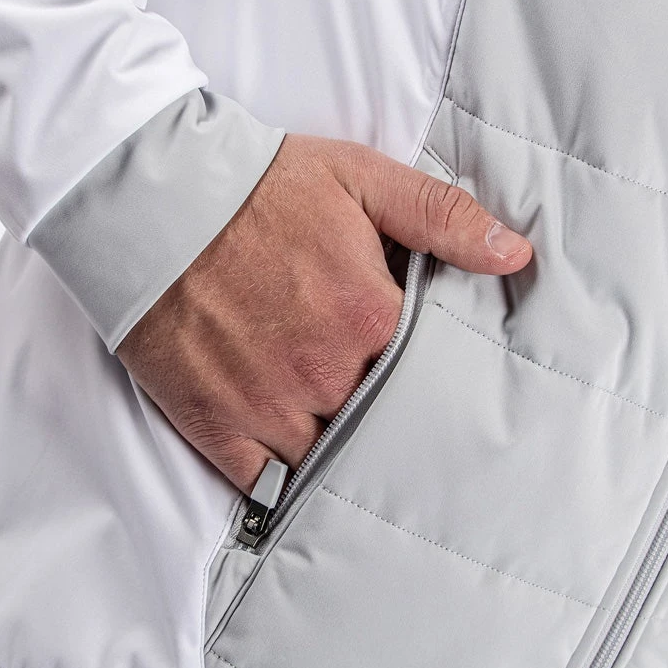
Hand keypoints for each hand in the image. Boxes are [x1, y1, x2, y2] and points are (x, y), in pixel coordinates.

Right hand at [115, 134, 531, 493]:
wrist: (152, 201)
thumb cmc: (259, 188)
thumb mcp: (362, 180)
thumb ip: (442, 218)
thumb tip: (515, 255)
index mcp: (369, 318)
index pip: (427, 372)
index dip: (428, 373)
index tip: (430, 377)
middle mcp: (325, 373)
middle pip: (379, 418)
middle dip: (387, 415)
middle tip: (398, 421)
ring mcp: (269, 407)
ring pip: (328, 457)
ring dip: (340, 452)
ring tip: (352, 450)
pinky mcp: (216, 425)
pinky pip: (264, 483)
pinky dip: (285, 487)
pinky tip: (304, 485)